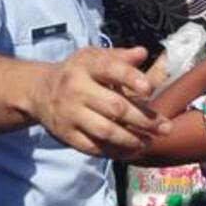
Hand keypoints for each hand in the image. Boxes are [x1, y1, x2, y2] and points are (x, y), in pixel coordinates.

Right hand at [30, 47, 170, 158]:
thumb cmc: (78, 72)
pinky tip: (131, 151)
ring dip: (131, 139)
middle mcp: (76, 89)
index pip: (110, 69)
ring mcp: (70, 114)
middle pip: (114, 107)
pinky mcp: (66, 134)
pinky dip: (115, 151)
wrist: (39, 92)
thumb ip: (119, 57)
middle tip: (166, 128)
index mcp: (86, 65)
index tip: (149, 89)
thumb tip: (143, 53)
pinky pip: (94, 147)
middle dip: (143, 119)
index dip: (130, 78)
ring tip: (149, 142)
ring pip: (105, 131)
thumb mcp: (93, 57)